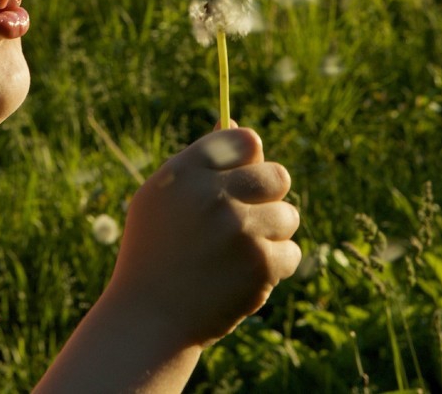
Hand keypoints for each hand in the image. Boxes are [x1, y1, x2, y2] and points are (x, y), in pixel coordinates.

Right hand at [104, 127, 301, 346]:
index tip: (243, 182)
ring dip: (272, 235)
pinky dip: (274, 268)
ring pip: (289, 216)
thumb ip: (199, 161)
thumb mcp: (162, 197)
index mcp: (187, 171)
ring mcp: (240, 229)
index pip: (247, 142)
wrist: (149, 318)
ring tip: (238, 254)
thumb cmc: (155, 251)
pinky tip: (243, 278)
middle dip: (269, 197)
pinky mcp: (260, 264)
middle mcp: (214, 194)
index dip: (250, 162)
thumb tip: (234, 123)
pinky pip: (291, 253)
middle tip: (247, 220)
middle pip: (278, 176)